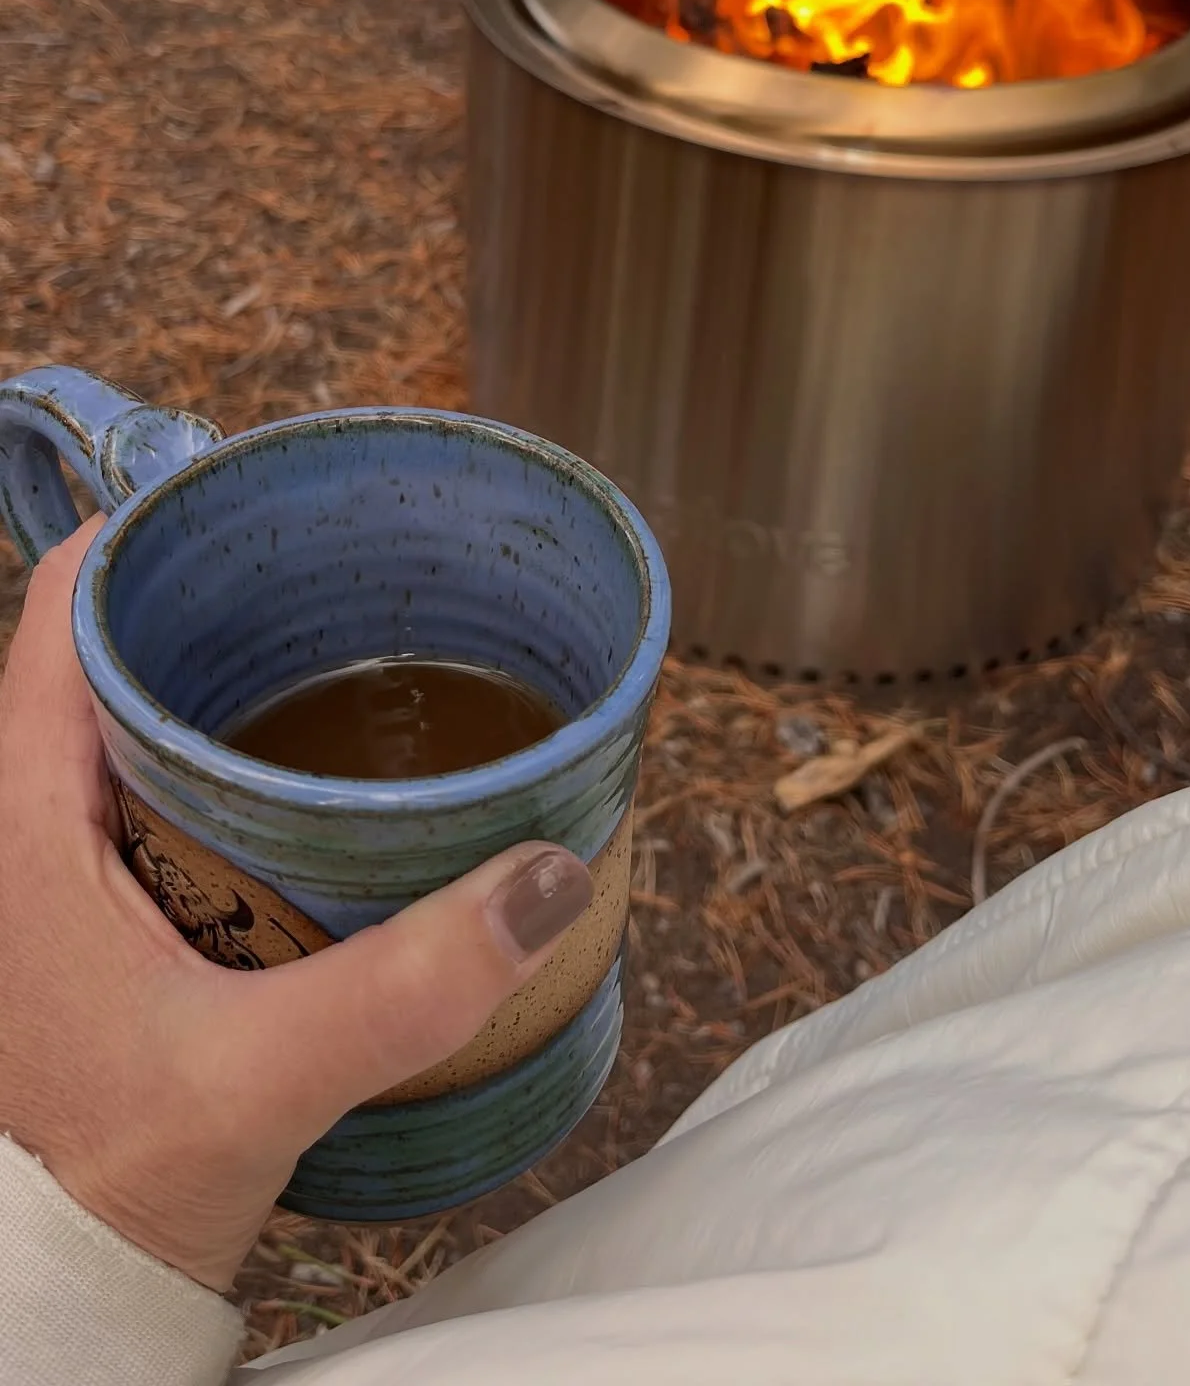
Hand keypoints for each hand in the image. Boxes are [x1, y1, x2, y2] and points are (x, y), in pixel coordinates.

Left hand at [0, 521, 594, 1291]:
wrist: (61, 1289)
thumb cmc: (106, 1181)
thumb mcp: (262, 1073)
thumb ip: (407, 984)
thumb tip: (543, 876)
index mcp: (25, 820)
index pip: (63, 609)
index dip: (153, 528)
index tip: (261, 497)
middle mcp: (31, 823)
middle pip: (117, 647)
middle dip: (226, 596)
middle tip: (345, 576)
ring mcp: (66, 868)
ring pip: (144, 721)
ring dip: (234, 681)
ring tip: (350, 659)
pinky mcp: (109, 916)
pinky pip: (166, 791)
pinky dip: (237, 761)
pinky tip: (322, 787)